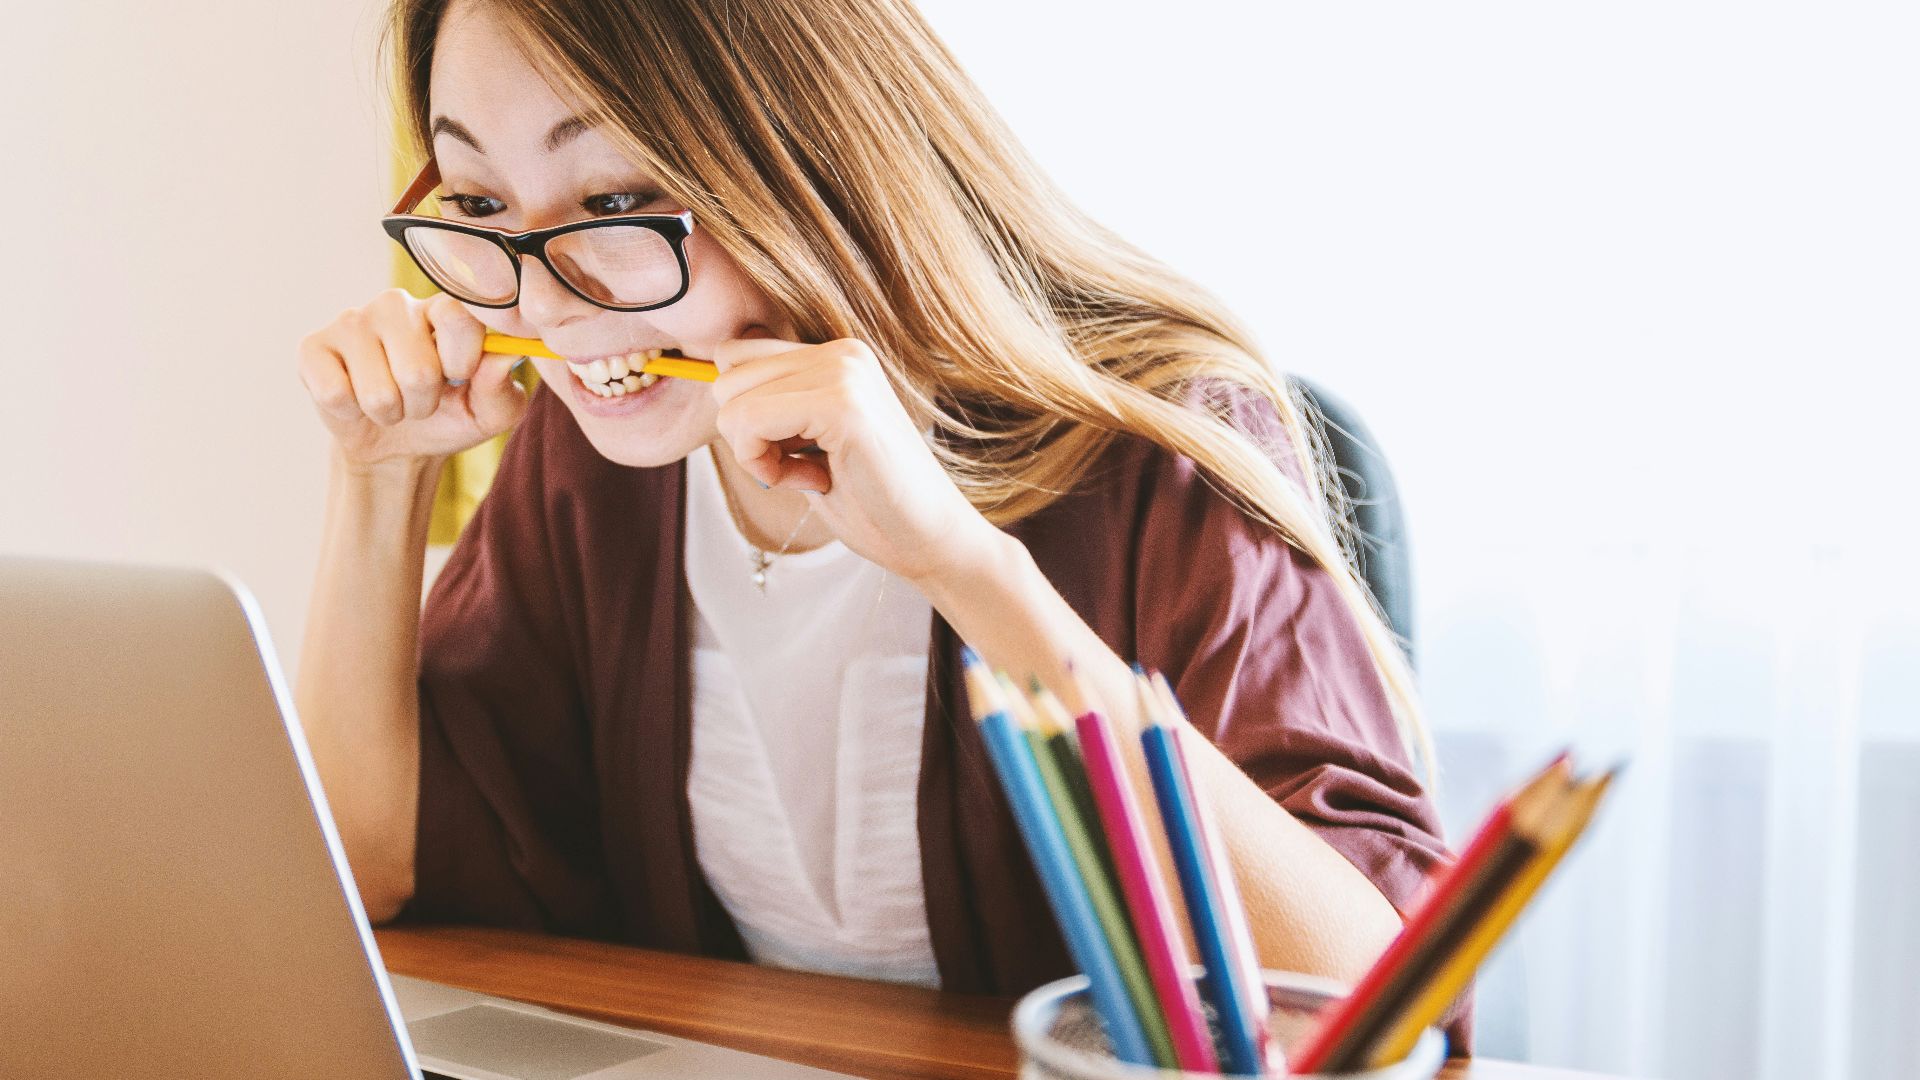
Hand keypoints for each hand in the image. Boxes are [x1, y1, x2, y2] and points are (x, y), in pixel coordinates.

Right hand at [297, 288, 528, 470]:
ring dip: (390, 413)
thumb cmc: (449, 417)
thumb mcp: (489, 413)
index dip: (462, 360)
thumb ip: (502, 387)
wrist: (396, 445)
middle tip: (420, 400)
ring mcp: (352, 321)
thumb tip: (505, 356)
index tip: (460, 377)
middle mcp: (397, 304)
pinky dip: (351, 413)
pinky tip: (354, 399)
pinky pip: (335, 394)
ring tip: (391, 403)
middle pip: (417, 369)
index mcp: (444, 309)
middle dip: (423, 403)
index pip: (457, 316)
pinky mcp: (313, 347)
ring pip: (378, 391)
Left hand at [709, 335, 1004, 585]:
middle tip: (798, 468)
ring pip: (731, 400)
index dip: (745, 414)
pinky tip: (811, 481)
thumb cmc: (870, 501)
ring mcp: (844, 372)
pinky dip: (763, 465)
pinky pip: (749, 422)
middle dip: (745, 434)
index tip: (789, 453)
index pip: (736, 356)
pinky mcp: (842, 404)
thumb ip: (773, 407)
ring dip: (755, 452)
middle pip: (726, 375)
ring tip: (809, 473)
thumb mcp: (808, 442)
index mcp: (837, 355)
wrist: (930, 541)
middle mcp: (841, 351)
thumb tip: (712, 384)